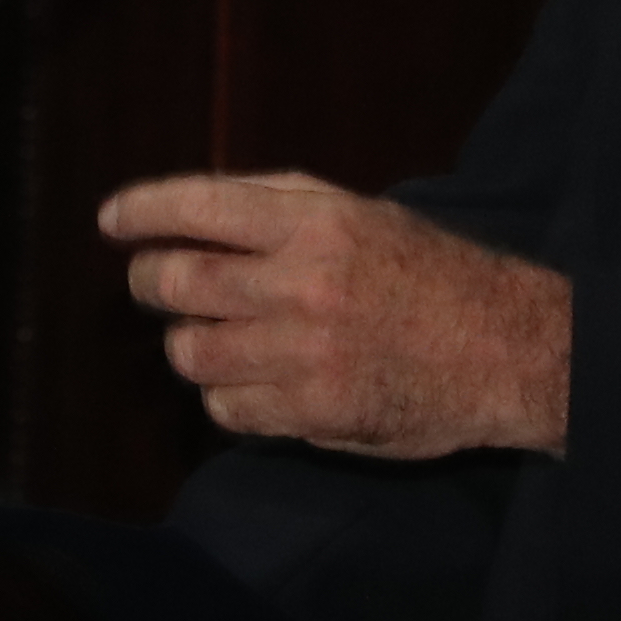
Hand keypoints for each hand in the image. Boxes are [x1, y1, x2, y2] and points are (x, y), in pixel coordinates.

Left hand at [102, 169, 570, 458]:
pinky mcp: (313, 414)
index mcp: (317, 223)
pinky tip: (252, 381)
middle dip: (152, 282)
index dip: (142, 211)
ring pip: (191, 352)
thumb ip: (281, 207)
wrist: (509, 350)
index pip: (200, 206)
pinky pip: (226, 409)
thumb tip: (190, 212)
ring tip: (216, 335)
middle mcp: (303, 285)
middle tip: (157, 283)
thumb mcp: (364, 213)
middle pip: (177, 283)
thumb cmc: (432, 273)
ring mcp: (304, 355)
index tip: (111, 221)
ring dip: (191, 343)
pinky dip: (225, 396)